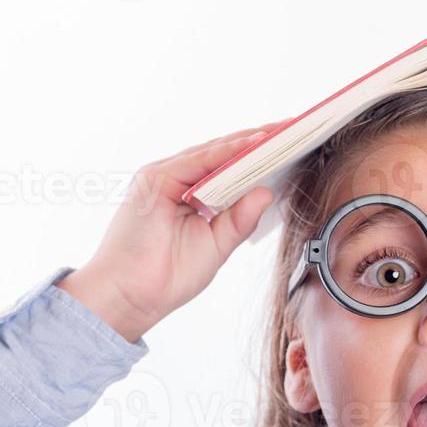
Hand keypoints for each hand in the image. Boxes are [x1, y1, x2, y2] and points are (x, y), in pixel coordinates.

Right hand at [57, 122, 285, 342]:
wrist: (132, 296)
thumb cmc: (167, 277)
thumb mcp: (217, 246)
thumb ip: (240, 219)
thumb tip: (267, 192)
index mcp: (189, 198)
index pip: (228, 172)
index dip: (258, 160)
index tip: (290, 149)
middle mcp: (176, 183)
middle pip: (222, 157)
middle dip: (257, 144)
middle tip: (294, 130)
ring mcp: (164, 178)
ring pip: (213, 153)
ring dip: (248, 142)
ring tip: (281, 131)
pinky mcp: (155, 178)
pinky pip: (199, 160)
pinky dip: (228, 151)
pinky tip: (254, 144)